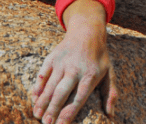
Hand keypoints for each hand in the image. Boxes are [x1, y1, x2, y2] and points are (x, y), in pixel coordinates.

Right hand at [30, 0, 118, 123]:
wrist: (87, 31)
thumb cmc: (99, 57)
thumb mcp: (109, 73)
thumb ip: (111, 94)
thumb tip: (110, 114)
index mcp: (90, 75)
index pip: (78, 98)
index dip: (69, 113)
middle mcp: (75, 70)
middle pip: (61, 93)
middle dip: (53, 109)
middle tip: (46, 123)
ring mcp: (62, 63)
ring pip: (50, 85)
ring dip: (42, 101)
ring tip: (37, 115)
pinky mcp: (52, 58)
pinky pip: (43, 74)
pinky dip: (38, 86)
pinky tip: (34, 98)